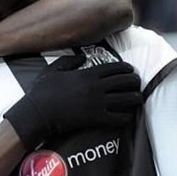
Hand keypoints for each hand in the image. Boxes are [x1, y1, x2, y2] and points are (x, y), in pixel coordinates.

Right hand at [4, 55, 142, 149]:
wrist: (38, 112)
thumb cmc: (43, 91)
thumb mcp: (54, 69)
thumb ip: (70, 61)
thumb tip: (82, 56)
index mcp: (88, 73)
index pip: (116, 68)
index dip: (127, 68)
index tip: (131, 70)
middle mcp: (97, 87)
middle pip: (125, 81)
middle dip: (135, 81)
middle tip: (137, 83)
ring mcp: (98, 103)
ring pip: (127, 99)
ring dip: (135, 98)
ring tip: (137, 98)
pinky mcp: (96, 119)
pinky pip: (120, 118)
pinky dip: (127, 116)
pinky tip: (127, 115)